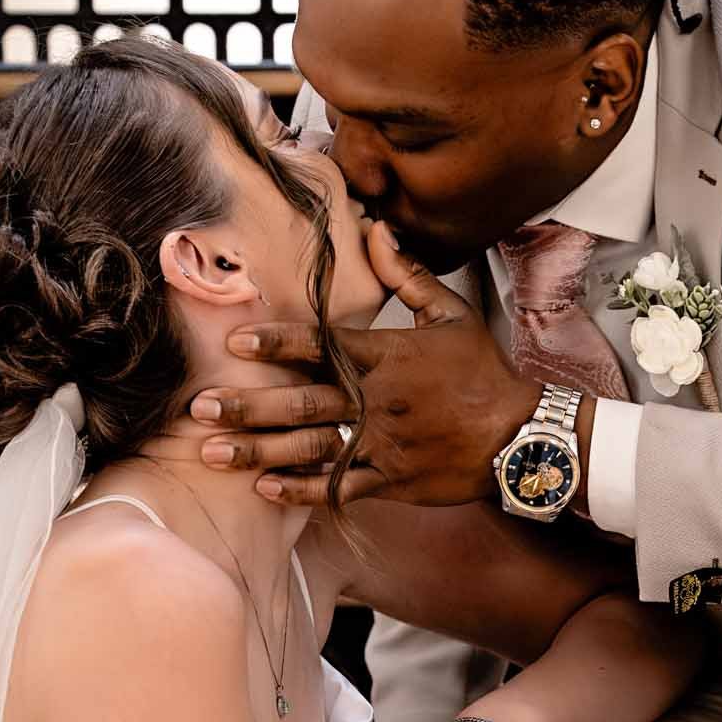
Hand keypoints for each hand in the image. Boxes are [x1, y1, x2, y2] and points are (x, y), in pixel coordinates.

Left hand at [192, 223, 539, 507]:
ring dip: (260, 450)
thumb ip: (406, 276)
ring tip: (213, 452)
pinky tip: (266, 489)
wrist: (521, 436)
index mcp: (386, 356)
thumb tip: (376, 231)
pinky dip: (303, 490)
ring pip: (311, 448)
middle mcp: (377, 401)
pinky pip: (340, 488)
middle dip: (249, 406)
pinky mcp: (392, 480)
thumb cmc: (482, 372)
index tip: (235, 343)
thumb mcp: (451, 315)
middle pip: (303, 402)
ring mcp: (382, 444)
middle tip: (200, 407)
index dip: (276, 344)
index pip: (322, 346)